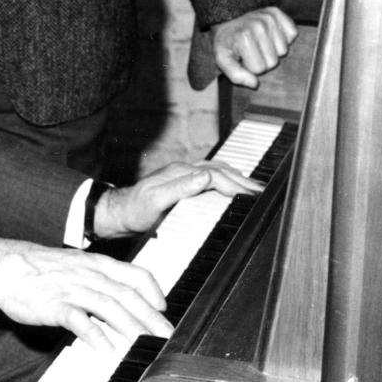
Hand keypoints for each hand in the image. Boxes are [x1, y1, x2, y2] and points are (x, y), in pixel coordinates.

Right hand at [0, 237, 171, 353]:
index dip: (153, 291)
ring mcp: (72, 289)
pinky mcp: (55, 305)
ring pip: (108, 306)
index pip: (133, 273)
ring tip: (144, 346)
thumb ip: (100, 279)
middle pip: (126, 294)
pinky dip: (95, 335)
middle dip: (150, 317)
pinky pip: (79, 320)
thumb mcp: (76, 265)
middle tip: (166, 337)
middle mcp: (89, 274)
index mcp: (96, 264)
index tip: (163, 308)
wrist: (6, 265)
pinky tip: (107, 351)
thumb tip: (123, 297)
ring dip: (130, 327)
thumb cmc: (42, 268)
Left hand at [92, 162, 261, 240]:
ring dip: (237, 178)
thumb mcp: (155, 201)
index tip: (253, 196)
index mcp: (181, 173)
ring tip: (255, 188)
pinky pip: (210, 174)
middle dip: (244, 181)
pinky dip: (226, 177)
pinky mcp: (182, 181)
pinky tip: (231, 183)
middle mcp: (183, 170)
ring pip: (217, 170)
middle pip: (220, 170)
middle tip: (264, 193)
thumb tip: (206, 176)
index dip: (236, 186)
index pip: (216, 176)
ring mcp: (183, 174)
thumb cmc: (135, 210)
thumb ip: (180, 188)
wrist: (118, 212)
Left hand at [210, 6, 298, 88]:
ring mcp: (270, 17)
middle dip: (263, 60)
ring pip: (284, 50)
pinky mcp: (278, 12)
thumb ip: (235, 75)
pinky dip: (284, 37)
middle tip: (251, 49)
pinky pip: (292, 33)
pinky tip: (269, 34)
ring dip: (273, 49)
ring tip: (259, 41)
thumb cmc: (227, 41)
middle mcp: (258, 25)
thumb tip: (255, 84)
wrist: (228, 17)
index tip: (243, 56)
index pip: (260, 69)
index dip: (251, 66)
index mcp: (244, 37)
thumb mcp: (223, 59)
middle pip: (274, 62)